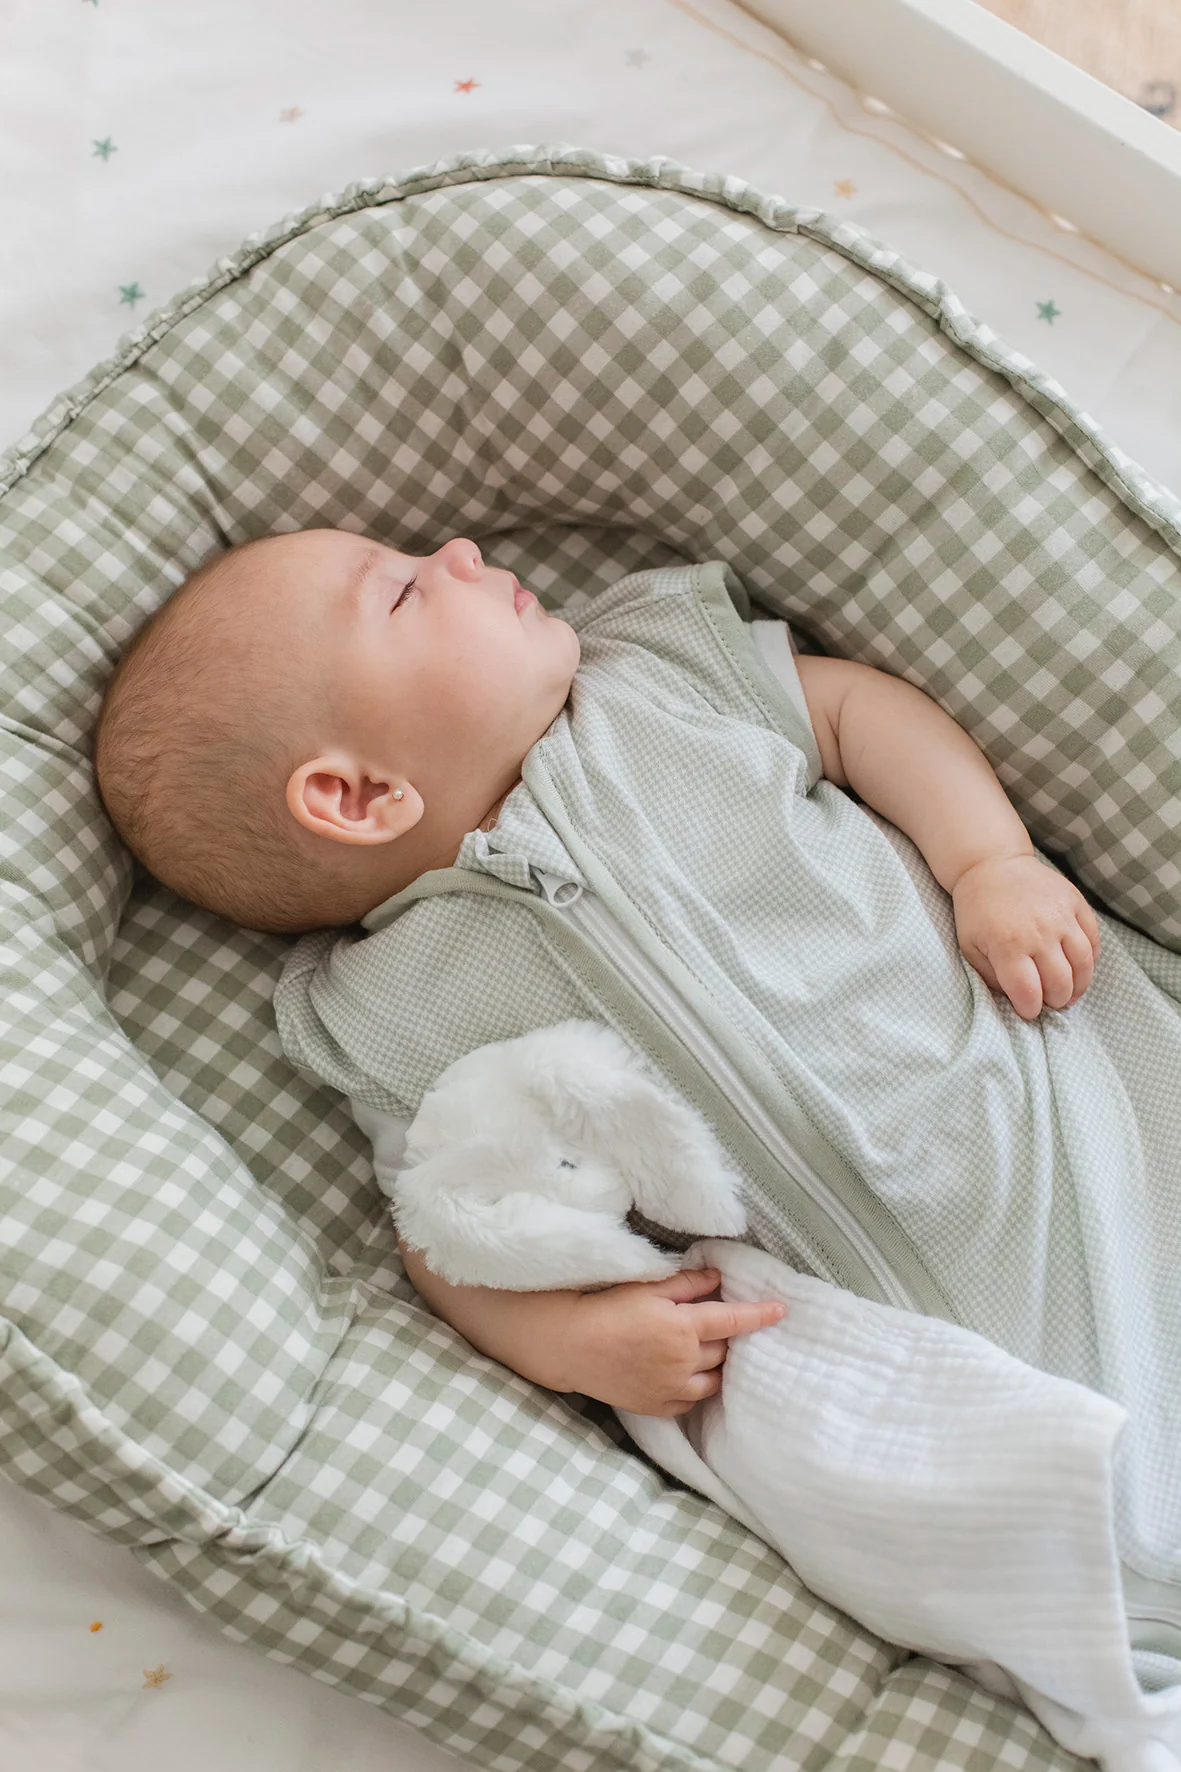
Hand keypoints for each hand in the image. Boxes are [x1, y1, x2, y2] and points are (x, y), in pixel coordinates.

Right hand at [557, 1266, 785, 1417]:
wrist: (571, 1344)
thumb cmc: (607, 1307)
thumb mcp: (648, 1287)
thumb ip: (687, 1283)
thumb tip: (717, 1278)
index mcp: (684, 1327)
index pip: (733, 1321)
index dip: (759, 1315)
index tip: (781, 1310)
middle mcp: (683, 1361)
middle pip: (722, 1351)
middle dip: (722, 1338)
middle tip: (710, 1324)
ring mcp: (671, 1388)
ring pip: (712, 1380)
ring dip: (713, 1365)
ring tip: (702, 1353)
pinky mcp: (657, 1407)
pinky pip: (690, 1402)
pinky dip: (693, 1388)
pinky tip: (683, 1375)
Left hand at [951, 852, 1100, 1020]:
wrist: (992, 865)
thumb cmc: (977, 911)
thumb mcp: (970, 947)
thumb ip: (992, 977)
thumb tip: (1016, 998)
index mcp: (1008, 945)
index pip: (1029, 992)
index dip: (1030, 1009)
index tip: (1028, 1009)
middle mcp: (1039, 932)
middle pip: (1060, 982)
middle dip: (1055, 1000)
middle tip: (1049, 1002)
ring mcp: (1061, 916)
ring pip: (1083, 964)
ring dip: (1078, 986)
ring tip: (1068, 992)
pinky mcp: (1076, 903)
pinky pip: (1093, 940)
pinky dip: (1090, 961)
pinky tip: (1079, 968)